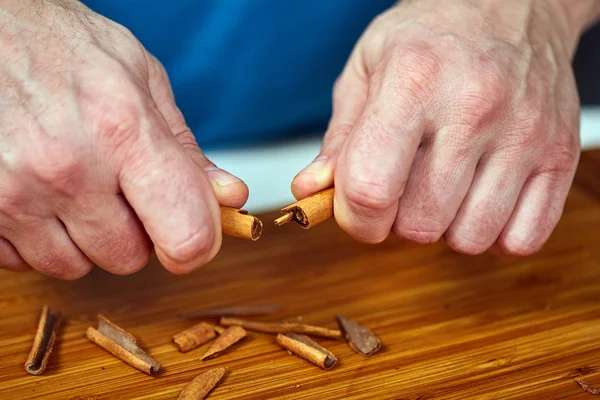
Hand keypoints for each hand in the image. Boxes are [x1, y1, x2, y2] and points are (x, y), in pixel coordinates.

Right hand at [0, 0, 247, 277]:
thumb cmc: (64, 47)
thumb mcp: (141, 79)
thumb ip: (186, 148)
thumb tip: (229, 197)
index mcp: (123, 128)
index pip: (184, 233)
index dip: (197, 243)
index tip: (193, 234)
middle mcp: (68, 166)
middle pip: (129, 257)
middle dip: (133, 231)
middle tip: (117, 187)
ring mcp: (15, 192)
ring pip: (75, 266)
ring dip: (83, 237)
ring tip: (73, 184)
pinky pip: (25, 262)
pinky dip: (38, 238)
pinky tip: (39, 195)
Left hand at [293, 0, 588, 254]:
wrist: (513, 3)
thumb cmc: (430, 37)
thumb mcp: (367, 68)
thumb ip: (338, 137)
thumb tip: (310, 191)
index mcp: (412, 83)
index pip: (370, 188)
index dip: (353, 218)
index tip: (356, 209)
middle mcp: (474, 109)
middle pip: (419, 224)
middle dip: (397, 223)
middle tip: (401, 191)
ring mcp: (524, 134)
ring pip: (469, 239)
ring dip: (445, 228)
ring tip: (442, 189)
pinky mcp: (560, 154)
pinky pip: (521, 238)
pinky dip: (493, 233)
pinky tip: (479, 199)